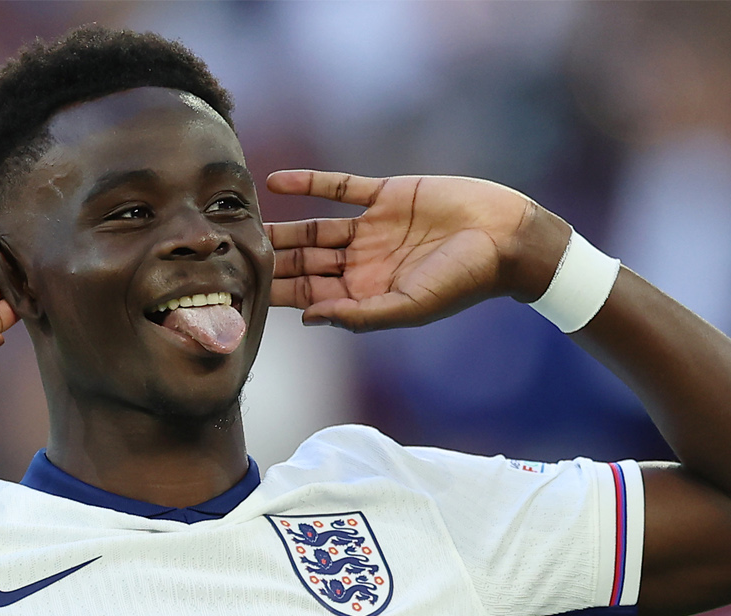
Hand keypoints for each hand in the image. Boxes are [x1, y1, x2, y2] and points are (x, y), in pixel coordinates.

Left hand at [266, 171, 566, 331]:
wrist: (505, 237)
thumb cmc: (463, 281)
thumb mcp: (409, 306)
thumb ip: (359, 315)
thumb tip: (308, 320)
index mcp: (366, 295)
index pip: (309, 296)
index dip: (276, 295)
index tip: (238, 293)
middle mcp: (363, 263)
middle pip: (303, 264)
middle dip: (269, 262)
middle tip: (225, 256)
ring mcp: (371, 228)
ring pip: (313, 228)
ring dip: (280, 226)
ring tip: (241, 221)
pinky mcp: (384, 195)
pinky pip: (338, 188)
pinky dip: (307, 184)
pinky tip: (274, 181)